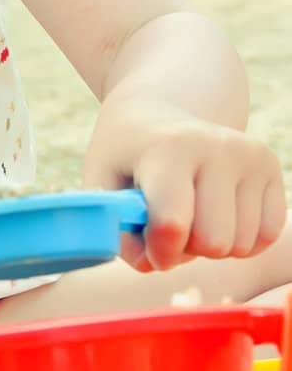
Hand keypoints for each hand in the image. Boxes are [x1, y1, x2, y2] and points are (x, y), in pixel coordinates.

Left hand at [83, 98, 287, 272]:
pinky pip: (266, 237)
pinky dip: (240, 240)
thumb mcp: (101, 182)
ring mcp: (248, 155)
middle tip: (167, 223)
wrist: (160, 108)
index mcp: (168, 148)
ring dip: (211, 245)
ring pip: (241, 245)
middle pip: (213, 243)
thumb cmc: (126, 154)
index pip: (172, 223)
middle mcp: (216, 147)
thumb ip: (113, 228)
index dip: (159, 251)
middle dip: (186, 249)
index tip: (147, 246)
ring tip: (191, 212)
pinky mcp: (270, 165)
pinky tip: (217, 213)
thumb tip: (151, 262)